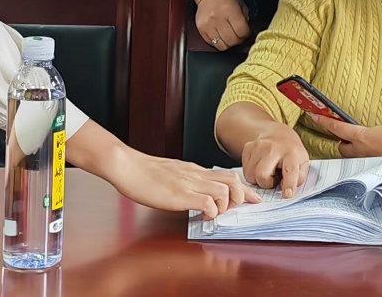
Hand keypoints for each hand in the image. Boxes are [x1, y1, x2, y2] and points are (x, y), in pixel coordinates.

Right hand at [104, 148, 260, 219]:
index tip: (254, 198)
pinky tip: (202, 217)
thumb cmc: (144, 172)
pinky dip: (211, 212)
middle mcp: (196, 174)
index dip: (245, 188)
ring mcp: (189, 184)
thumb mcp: (172, 173)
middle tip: (234, 210)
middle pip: (233, 180)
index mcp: (195, 170)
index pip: (228, 175)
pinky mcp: (180, 194)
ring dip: (226, 206)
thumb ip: (186, 180)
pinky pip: (207, 202)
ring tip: (215, 214)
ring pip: (225, 190)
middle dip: (241, 197)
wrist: (127, 166)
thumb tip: (195, 192)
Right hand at [194, 0, 249, 49]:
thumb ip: (245, 19)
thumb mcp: (240, 4)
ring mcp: (208, 25)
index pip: (242, 31)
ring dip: (228, 43)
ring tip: (229, 36)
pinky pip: (212, 44)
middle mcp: (218, 18)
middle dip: (238, 40)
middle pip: (232, 40)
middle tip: (238, 35)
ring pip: (222, 45)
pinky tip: (220, 35)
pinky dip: (218, 42)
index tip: (245, 32)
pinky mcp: (201, 29)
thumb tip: (247, 33)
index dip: (246, 34)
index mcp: (230, 10)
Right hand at [240, 122, 308, 195]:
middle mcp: (273, 148)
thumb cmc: (291, 152)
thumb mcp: (303, 163)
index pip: (290, 170)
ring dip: (258, 179)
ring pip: (250, 175)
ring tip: (267, 172)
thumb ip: (299, 178)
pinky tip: (260, 167)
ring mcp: (258, 146)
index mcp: (291, 153)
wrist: (278, 134)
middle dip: (266, 184)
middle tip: (272, 180)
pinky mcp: (248, 147)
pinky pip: (245, 170)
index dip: (289, 184)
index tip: (287, 194)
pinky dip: (251, 173)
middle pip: (262, 175)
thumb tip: (287, 190)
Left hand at [312, 115, 381, 159]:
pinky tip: (381, 158)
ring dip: (357, 152)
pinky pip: (365, 164)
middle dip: (344, 142)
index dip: (323, 121)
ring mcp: (366, 163)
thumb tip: (373, 132)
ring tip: (373, 148)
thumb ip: (375, 127)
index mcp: (361, 136)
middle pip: (341, 147)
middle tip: (354, 137)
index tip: (313, 115)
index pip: (336, 128)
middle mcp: (360, 152)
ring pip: (353, 157)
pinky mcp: (374, 171)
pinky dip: (369, 160)